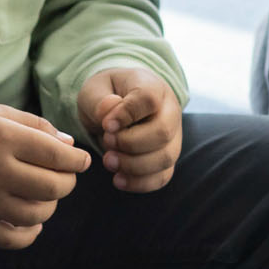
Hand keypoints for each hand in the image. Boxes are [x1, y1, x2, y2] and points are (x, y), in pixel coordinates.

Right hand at [0, 101, 88, 248]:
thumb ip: (35, 126)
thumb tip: (69, 146)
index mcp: (3, 138)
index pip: (57, 155)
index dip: (77, 160)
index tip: (81, 160)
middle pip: (53, 187)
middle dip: (67, 182)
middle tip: (63, 176)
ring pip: (37, 215)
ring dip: (49, 206)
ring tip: (43, 195)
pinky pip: (12, 239)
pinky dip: (30, 234)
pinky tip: (32, 222)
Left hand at [77, 68, 183, 193]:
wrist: (115, 106)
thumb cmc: (106, 95)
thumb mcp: (95, 89)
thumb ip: (99, 100)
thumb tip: (109, 111)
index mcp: (152, 86)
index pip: (149, 99)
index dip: (127, 114)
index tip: (106, 124)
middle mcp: (170, 111)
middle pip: (162, 132)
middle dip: (130, 144)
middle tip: (107, 142)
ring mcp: (173, 136)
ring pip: (165, 158)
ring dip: (134, 166)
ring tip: (108, 161)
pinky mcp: (167, 158)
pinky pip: (162, 176)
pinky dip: (140, 183)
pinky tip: (118, 179)